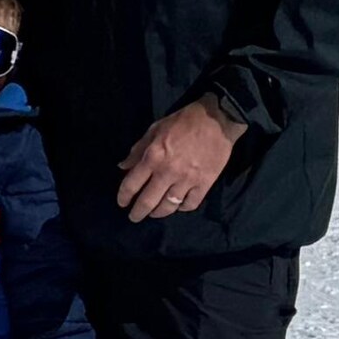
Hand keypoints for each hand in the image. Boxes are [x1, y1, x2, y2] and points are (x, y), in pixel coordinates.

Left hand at [113, 96, 242, 222]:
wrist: (217, 120)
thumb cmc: (182, 122)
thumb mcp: (154, 129)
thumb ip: (137, 150)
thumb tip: (123, 166)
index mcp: (153, 157)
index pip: (131, 184)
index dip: (124, 196)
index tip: (122, 203)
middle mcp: (167, 172)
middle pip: (148, 201)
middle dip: (138, 212)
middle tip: (134, 217)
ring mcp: (187, 180)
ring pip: (169, 206)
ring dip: (159, 213)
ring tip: (154, 214)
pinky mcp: (205, 184)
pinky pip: (190, 204)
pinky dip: (182, 208)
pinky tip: (178, 206)